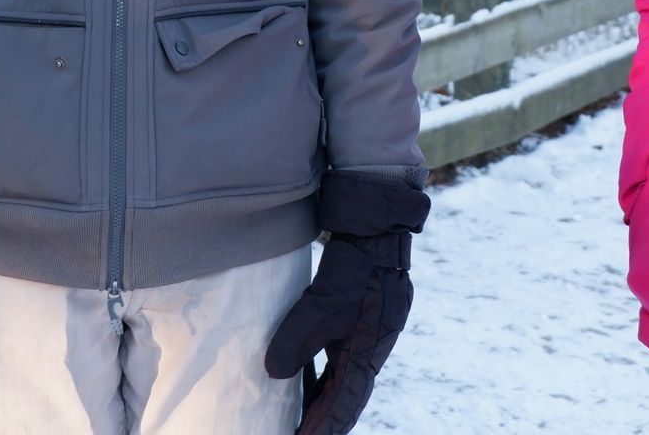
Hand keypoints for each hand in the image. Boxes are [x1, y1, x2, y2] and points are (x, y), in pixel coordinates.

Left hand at [264, 171, 429, 434]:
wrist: (377, 232)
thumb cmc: (352, 269)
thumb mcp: (320, 304)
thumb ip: (296, 340)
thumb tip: (272, 375)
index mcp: (365, 355)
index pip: (342, 405)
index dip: (322, 427)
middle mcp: (369, 352)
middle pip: (344, 399)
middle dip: (322, 422)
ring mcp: (368, 338)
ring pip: (342, 381)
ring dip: (322, 401)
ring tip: (299, 420)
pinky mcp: (360, 324)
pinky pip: (340, 361)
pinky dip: (323, 376)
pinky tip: (305, 380)